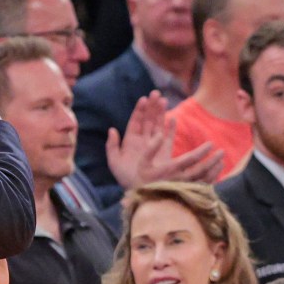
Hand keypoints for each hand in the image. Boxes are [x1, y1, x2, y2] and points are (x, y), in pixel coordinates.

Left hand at [106, 91, 223, 187]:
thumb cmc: (124, 178)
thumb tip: (112, 129)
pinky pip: (168, 137)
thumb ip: (112, 146)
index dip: (139, 110)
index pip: (135, 122)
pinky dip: (170, 128)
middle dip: (151, 107)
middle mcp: (142, 141)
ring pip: (157, 125)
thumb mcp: (114, 162)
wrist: (139, 190)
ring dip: (160, 113)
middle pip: (147, 120)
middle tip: (156, 93)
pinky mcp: (164, 153)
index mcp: (130, 141)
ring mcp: (153, 146)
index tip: (144, 99)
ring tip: (164, 100)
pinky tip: (172, 119)